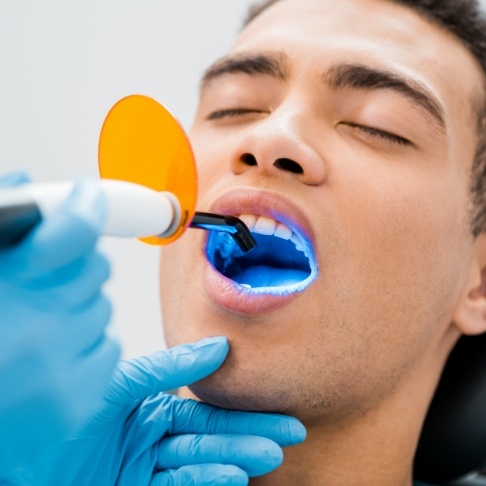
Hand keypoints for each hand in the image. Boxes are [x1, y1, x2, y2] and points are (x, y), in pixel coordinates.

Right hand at [0, 173, 119, 476]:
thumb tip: (25, 181)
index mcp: (5, 286)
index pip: (73, 232)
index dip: (86, 207)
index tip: (88, 197)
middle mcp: (33, 328)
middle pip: (97, 268)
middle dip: (78, 265)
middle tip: (50, 277)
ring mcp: (56, 369)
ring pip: (104, 309)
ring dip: (80, 309)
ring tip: (38, 327)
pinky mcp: (75, 403)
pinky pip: (110, 348)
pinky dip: (89, 346)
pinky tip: (52, 356)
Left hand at [44, 337, 305, 484]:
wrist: (22, 455)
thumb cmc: (67, 414)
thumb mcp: (117, 385)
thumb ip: (166, 368)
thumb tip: (217, 347)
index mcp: (150, 406)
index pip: (206, 412)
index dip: (243, 413)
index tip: (280, 414)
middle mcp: (153, 436)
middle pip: (211, 438)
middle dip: (251, 437)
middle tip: (290, 436)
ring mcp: (147, 467)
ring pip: (201, 463)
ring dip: (235, 459)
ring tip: (268, 455)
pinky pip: (179, 485)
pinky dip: (207, 481)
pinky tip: (233, 477)